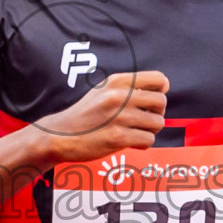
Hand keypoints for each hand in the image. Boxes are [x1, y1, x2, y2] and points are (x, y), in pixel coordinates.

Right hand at [34, 70, 167, 161]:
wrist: (60, 135)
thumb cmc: (86, 115)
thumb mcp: (103, 91)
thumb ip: (128, 88)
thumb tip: (161, 92)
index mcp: (117, 81)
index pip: (158, 79)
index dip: (161, 91)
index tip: (151, 102)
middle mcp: (119, 96)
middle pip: (161, 102)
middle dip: (157, 113)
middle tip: (144, 120)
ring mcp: (119, 117)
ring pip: (158, 123)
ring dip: (150, 130)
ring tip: (136, 132)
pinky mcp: (118, 137)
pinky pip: (148, 140)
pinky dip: (143, 143)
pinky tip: (130, 142)